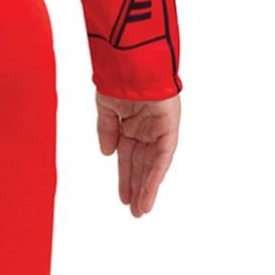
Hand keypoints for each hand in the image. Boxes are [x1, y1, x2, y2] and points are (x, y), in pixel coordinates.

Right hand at [94, 90, 180, 217]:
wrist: (129, 63)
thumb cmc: (117, 78)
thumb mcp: (106, 109)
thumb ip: (107, 131)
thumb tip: (107, 153)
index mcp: (131, 126)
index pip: (128, 159)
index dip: (125, 178)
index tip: (123, 198)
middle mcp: (146, 131)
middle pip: (141, 166)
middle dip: (137, 188)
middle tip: (135, 211)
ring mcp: (158, 130)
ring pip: (153, 165)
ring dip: (147, 188)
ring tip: (142, 209)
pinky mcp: (168, 127)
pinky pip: (162, 156)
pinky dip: (156, 173)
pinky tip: (150, 190)